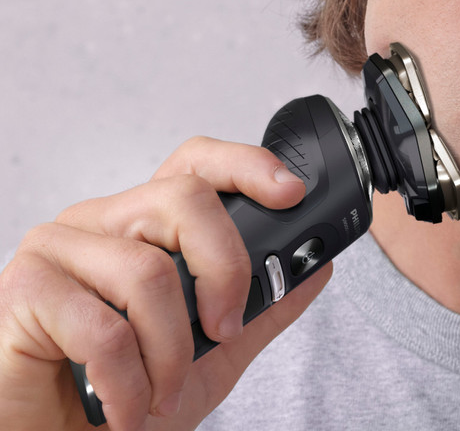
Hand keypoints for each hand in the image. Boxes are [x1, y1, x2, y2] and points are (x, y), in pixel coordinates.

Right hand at [0, 136, 332, 429]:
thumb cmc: (119, 395)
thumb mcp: (212, 355)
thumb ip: (260, 309)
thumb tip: (316, 269)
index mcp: (144, 229)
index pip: (194, 168)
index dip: (246, 166)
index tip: (290, 193)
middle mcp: (101, 225)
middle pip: (184, 199)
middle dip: (226, 270)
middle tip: (224, 329)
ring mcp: (58, 250)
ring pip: (149, 271)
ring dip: (171, 353)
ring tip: (162, 391)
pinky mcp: (23, 289)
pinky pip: (103, 328)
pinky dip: (128, 381)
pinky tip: (123, 406)